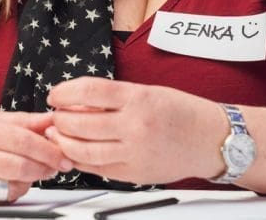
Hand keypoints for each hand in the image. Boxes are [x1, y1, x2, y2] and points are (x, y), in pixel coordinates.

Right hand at [0, 111, 72, 204]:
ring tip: (36, 172)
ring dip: (31, 181)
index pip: (20, 138)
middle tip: (57, 165)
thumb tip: (51, 120)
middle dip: (44, 167)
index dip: (46, 148)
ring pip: (9, 185)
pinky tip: (15, 182)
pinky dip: (12, 192)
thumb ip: (20, 121)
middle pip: (17, 164)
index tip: (62, 153)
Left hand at [45, 77, 224, 184]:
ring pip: (84, 151)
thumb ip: (113, 98)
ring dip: (64, 142)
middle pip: (81, 123)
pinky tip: (74, 152)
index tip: (55, 94)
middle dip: (59, 119)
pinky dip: (80, 160)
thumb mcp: (147, 92)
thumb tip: (75, 101)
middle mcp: (135, 126)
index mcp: (138, 98)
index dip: (64, 92)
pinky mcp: (134, 174)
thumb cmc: (182, 112)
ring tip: (58, 134)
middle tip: (54, 115)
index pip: (89, 91)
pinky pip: (97, 169)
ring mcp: (134, 152)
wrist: (211, 140)